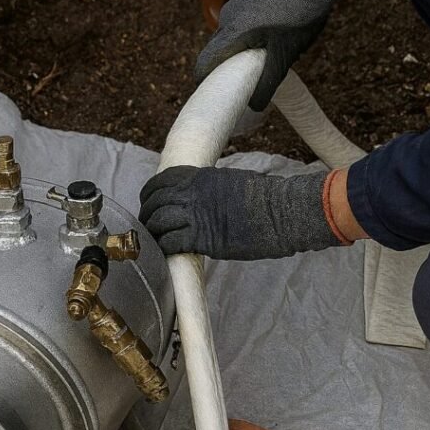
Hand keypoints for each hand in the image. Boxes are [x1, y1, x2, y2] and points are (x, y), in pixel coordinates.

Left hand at [139, 165, 343, 260]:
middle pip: (155, 202)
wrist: (282, 212)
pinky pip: (171, 242)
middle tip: (148, 226)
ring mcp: (197, 215)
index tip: (149, 203)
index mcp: (200, 176)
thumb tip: (200, 197)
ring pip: (158, 222)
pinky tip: (165, 253)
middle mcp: (193, 193)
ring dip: (153, 232)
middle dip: (147, 214)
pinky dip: (164, 247)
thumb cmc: (266, 198)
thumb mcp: (232, 182)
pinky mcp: (204, 238)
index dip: (150, 193)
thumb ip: (209, 188)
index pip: (161, 181)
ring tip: (154, 242)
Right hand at [196, 0, 365, 110]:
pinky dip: (248, 44)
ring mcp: (236, 7)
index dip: (206, 84)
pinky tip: (270, 46)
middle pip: (215, 54)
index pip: (205, 64)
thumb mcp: (286, 53)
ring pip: (229, 42)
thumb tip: (254, 107)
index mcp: (233, 31)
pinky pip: (239, 30)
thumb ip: (267, 82)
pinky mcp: (247, 1)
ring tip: (261, 68)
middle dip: (225, 74)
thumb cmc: (303, 11)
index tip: (217, 101)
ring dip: (239, 58)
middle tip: (241, 90)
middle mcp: (228, 17)